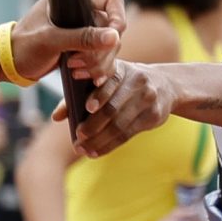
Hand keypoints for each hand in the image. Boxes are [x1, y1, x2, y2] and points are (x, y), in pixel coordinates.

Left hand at [9, 0, 125, 83]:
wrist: (11, 64)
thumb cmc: (23, 46)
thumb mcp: (51, 41)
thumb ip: (82, 37)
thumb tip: (115, 37)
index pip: (112, 0)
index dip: (118, 18)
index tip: (113, 38)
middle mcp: (83, 12)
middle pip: (113, 29)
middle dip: (101, 51)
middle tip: (76, 62)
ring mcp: (86, 31)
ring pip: (110, 47)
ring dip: (98, 63)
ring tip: (75, 70)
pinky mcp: (85, 49)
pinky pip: (104, 59)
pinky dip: (98, 70)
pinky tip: (84, 76)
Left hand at [60, 60, 174, 157]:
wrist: (165, 85)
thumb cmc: (124, 83)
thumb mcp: (106, 80)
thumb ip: (78, 95)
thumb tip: (56, 117)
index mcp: (121, 69)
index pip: (110, 82)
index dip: (99, 95)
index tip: (86, 108)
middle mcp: (137, 82)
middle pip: (113, 108)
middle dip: (94, 126)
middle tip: (78, 139)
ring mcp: (148, 99)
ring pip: (120, 125)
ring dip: (99, 141)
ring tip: (84, 150)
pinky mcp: (154, 116)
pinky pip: (128, 134)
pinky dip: (110, 145)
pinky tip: (96, 152)